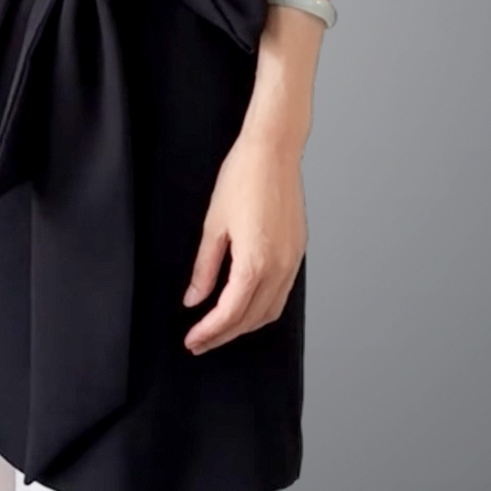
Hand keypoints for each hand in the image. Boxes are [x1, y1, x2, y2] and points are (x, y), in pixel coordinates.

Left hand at [182, 133, 307, 354]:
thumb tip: (194, 299)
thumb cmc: (242, 177)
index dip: (210, 332)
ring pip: (271, 311)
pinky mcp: (298, 252)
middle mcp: (279, 267)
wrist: (274, 150)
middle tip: (200, 341)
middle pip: (251, 319)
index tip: (192, 341)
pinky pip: (282, 294)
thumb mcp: (214, 224)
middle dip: (224, 335)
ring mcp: (292, 261)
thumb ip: (204, 267)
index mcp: (256, 261)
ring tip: (219, 328)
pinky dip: (262, 308)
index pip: (231, 313)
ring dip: (245, 325)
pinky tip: (245, 304)